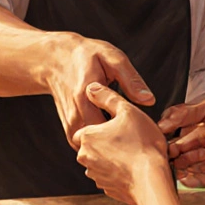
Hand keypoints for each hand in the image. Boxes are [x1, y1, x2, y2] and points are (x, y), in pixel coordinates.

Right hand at [48, 35, 154, 149]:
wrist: (54, 60)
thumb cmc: (86, 55)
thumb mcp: (111, 58)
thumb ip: (130, 80)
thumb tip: (149, 100)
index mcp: (86, 95)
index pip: (110, 128)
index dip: (130, 134)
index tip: (144, 132)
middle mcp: (75, 113)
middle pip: (102, 143)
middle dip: (122, 144)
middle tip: (139, 139)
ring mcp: (70, 123)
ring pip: (92, 148)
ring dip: (109, 148)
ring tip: (127, 139)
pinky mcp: (69, 129)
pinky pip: (85, 146)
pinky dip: (99, 146)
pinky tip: (113, 137)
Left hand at [74, 82, 167, 204]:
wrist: (152, 181)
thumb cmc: (143, 144)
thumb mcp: (128, 111)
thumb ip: (107, 97)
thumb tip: (92, 88)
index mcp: (86, 136)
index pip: (84, 129)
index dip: (100, 126)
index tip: (116, 127)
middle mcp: (85, 157)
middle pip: (92, 145)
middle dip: (106, 142)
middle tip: (128, 139)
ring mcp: (95, 175)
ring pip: (100, 161)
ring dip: (112, 157)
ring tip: (133, 153)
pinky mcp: (107, 189)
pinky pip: (110, 176)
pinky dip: (119, 172)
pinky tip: (134, 167)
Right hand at [158, 91, 204, 187]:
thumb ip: (188, 112)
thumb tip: (162, 122)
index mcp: (204, 128)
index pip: (180, 134)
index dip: (170, 137)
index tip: (161, 138)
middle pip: (182, 153)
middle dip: (175, 154)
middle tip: (169, 155)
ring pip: (191, 168)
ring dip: (185, 167)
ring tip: (180, 167)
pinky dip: (201, 178)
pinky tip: (200, 175)